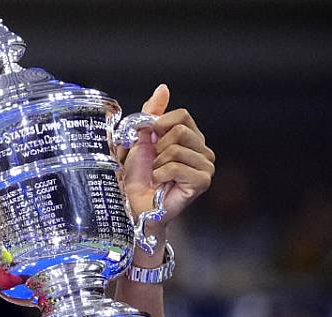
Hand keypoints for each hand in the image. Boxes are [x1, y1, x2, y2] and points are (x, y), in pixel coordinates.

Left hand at [120, 84, 215, 226]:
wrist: (134, 204)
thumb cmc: (137, 175)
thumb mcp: (140, 138)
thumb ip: (152, 113)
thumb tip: (163, 88)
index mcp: (191, 137)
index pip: (181, 115)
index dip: (159, 126)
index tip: (149, 141)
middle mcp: (203, 150)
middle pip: (179, 131)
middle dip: (156, 147)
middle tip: (153, 163)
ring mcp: (205, 166)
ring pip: (175, 149)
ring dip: (156, 163)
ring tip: (156, 175)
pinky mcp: (202, 182)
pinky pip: (176, 167)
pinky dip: (160, 175)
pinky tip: (160, 184)